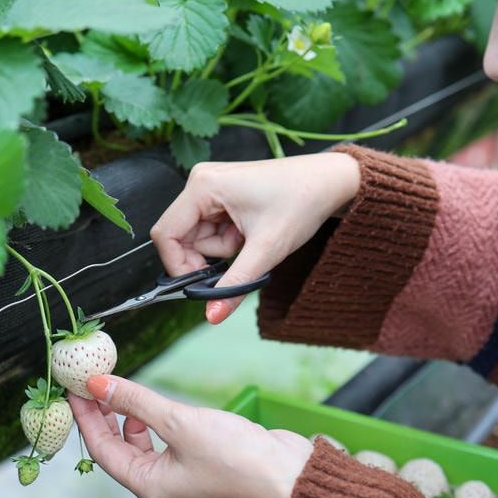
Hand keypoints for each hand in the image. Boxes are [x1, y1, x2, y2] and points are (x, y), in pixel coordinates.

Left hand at [70, 375, 314, 497]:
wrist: (285, 472)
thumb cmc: (235, 457)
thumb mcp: (178, 422)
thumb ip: (136, 401)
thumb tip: (97, 384)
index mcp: (147, 484)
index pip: (101, 449)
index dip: (85, 417)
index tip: (73, 388)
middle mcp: (158, 483)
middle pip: (116, 447)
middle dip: (102, 415)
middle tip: (89, 383)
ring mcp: (178, 473)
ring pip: (138, 443)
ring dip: (126, 417)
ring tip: (117, 390)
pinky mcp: (197, 459)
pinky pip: (161, 438)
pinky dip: (150, 420)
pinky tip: (152, 403)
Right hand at [150, 152, 360, 322]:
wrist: (330, 182)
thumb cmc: (301, 202)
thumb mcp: (267, 250)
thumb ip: (235, 284)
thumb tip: (212, 316)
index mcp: (203, 185)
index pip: (166, 234)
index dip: (178, 266)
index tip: (202, 285)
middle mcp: (201, 181)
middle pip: (181, 237)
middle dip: (207, 258)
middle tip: (238, 263)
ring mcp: (211, 187)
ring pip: (198, 237)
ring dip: (222, 250)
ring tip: (252, 240)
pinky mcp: (221, 194)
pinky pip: (211, 229)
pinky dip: (230, 240)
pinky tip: (251, 233)